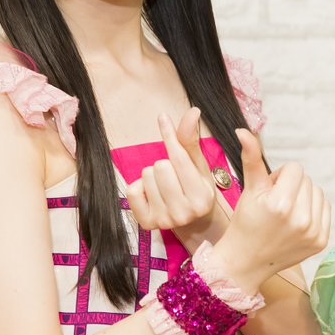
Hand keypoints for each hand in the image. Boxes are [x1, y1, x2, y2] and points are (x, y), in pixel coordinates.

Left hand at [125, 108, 227, 248]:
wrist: (192, 221)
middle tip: (173, 176)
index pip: (180, 158)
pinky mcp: (147, 224)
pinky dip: (139, 187)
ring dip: (153, 176)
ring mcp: (165, 220)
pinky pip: (132, 191)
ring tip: (165, 185)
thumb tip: (193, 111)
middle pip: (160, 166)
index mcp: (202, 197)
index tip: (162, 117)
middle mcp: (185, 212)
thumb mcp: (199, 165)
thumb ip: (192, 140)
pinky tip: (152, 194)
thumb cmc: (196, 187)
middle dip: (164, 164)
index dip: (170, 135)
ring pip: (146, 176)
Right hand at [210, 129, 330, 293]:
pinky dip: (313, 210)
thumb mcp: (248, 189)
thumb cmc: (245, 222)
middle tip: (274, 205)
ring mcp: (313, 232)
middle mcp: (300, 218)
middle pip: (306, 179)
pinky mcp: (321, 241)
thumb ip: (251, 158)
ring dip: (303, 197)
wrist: (246, 261)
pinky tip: (296, 220)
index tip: (268, 193)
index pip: (294, 168)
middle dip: (291, 186)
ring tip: (285, 212)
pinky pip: (325, 208)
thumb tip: (243, 130)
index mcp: (280, 203)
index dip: (279, 177)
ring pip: (317, 192)